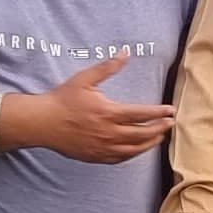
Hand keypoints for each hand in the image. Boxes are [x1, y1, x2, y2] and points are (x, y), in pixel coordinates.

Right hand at [26, 57, 175, 164]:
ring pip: (134, 149)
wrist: (42, 123)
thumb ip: (107, 67)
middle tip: (170, 123)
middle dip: (160, 128)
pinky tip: (139, 148)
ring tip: (160, 136)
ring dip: (150, 143)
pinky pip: (120, 159)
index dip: (159, 113)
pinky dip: (134, 154)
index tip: (170, 110)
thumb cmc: (63, 100)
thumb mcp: (84, 79)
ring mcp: (102, 147)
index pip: (141, 114)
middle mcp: (108, 133)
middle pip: (142, 134)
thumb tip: (126, 53)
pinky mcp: (96, 157)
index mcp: (108, 113)